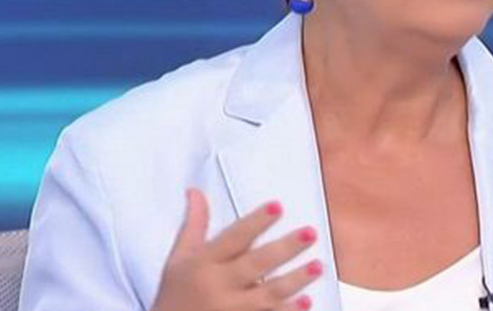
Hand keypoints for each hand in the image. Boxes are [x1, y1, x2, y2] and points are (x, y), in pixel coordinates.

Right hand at [151, 188, 323, 310]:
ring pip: (268, 294)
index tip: (277, 207)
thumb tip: (196, 192)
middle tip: (309, 233)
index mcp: (203, 263)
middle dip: (285, 248)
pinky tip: (306, 303)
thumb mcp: (178, 259)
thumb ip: (193, 226)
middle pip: (256, 263)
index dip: (256, 221)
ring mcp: (230, 310)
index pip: (233, 237)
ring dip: (294, 280)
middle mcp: (217, 285)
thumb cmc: (174, 296)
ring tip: (317, 266)